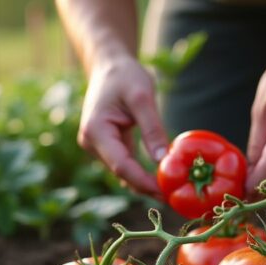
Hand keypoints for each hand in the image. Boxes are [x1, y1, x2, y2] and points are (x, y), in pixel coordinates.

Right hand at [77, 56, 167, 196]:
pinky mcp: (106, 147)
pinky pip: (125, 164)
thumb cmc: (125, 76)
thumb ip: (153, 129)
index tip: (166, 193)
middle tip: (175, 197)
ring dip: (145, 181)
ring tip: (172, 190)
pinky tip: (161, 178)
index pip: (121, 165)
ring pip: (124, 172)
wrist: (109, 65)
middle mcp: (91, 142)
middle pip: (122, 172)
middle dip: (147, 186)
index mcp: (96, 131)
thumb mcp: (143, 97)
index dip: (143, 182)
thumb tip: (164, 161)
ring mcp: (97, 146)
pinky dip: (141, 172)